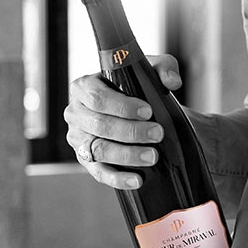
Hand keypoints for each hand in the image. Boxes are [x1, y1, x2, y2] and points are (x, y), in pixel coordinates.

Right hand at [63, 53, 183, 189]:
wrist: (136, 111)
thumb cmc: (137, 87)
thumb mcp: (149, 70)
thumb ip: (164, 67)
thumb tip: (172, 82)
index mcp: (83, 87)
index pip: (97, 98)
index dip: (122, 106)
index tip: (148, 111)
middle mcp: (75, 113)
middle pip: (100, 125)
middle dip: (131, 131)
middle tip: (157, 133)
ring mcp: (78, 139)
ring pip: (99, 150)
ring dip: (127, 155)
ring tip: (152, 156)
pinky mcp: (86, 160)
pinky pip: (99, 172)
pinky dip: (118, 178)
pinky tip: (137, 179)